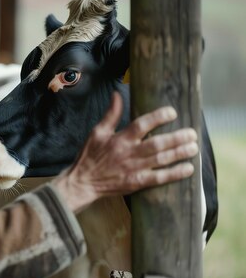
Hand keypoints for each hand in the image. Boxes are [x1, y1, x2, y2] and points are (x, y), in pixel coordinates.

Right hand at [52, 92, 197, 212]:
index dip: (158, 117)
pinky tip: (188, 168)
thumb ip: (111, 114)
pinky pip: (159, 178)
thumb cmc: (90, 155)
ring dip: (179, 153)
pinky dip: (174, 173)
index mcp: (119, 139)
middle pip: (157, 143)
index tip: (172, 112)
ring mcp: (134, 169)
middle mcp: (128, 153)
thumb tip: (117, 94)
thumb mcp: (97, 132)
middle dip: (177, 138)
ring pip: (161, 159)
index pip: (141, 125)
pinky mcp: (136, 182)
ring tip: (193, 147)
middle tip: (192, 133)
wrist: (83, 182)